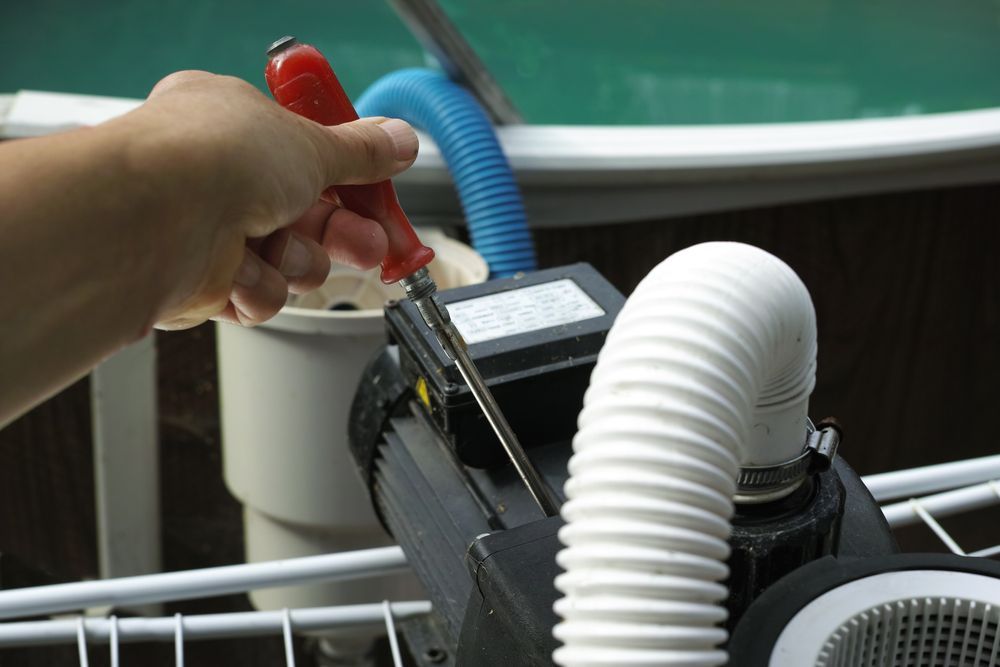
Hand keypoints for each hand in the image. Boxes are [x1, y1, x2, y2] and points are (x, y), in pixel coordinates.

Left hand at [128, 70, 417, 328]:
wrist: (154, 222)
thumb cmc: (215, 161)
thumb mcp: (312, 145)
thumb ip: (360, 153)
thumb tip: (399, 142)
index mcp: (232, 122)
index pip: (304, 152)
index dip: (347, 175)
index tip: (379, 189)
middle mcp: (217, 174)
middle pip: (305, 213)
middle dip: (344, 233)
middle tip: (373, 244)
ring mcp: (207, 229)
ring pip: (287, 260)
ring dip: (298, 262)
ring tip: (286, 253)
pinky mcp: (201, 281)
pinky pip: (258, 295)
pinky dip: (259, 290)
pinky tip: (244, 278)